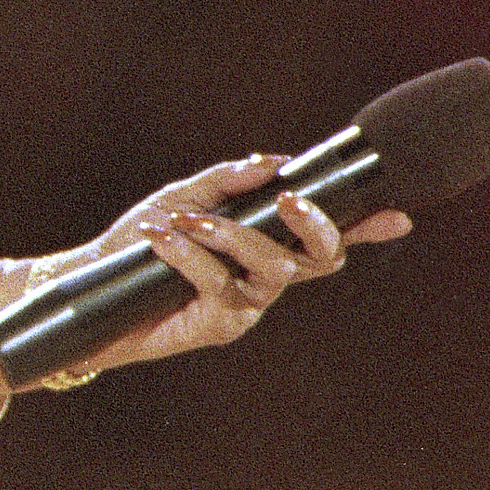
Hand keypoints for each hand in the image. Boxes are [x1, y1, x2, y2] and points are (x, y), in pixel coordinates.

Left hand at [73, 155, 412, 371]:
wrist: (93, 281)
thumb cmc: (142, 238)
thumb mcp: (183, 197)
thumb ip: (228, 181)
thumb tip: (272, 162)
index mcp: (265, 245)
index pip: (324, 238)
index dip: (363, 230)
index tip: (396, 215)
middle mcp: (265, 278)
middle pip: (321, 259)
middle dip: (317, 225)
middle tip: (290, 198)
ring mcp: (247, 305)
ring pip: (272, 269)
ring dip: (231, 236)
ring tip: (185, 221)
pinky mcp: (218, 327)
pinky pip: (220, 285)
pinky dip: (190, 255)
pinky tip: (162, 237)